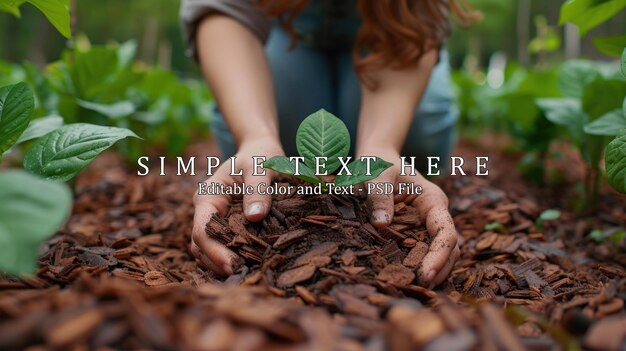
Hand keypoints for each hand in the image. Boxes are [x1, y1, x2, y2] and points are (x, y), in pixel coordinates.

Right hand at [191, 137, 283, 274]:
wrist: (261, 151)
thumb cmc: (260, 155)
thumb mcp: (260, 166)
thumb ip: (258, 189)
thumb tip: (256, 217)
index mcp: (208, 197)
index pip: (202, 230)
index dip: (214, 251)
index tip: (233, 266)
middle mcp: (207, 212)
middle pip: (200, 246)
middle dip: (217, 263)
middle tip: (242, 276)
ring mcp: (216, 221)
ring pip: (208, 250)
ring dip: (223, 264)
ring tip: (246, 275)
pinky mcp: (228, 227)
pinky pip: (224, 247)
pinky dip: (232, 258)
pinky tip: (250, 267)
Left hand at [357, 147, 459, 287]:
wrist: (377, 159)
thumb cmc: (378, 164)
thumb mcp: (376, 175)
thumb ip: (379, 196)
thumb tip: (381, 223)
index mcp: (432, 200)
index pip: (445, 232)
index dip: (440, 254)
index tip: (426, 273)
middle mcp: (435, 215)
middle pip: (450, 247)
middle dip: (440, 269)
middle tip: (421, 288)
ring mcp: (427, 224)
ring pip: (442, 252)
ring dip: (435, 271)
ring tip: (417, 289)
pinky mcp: (417, 232)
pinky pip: (425, 252)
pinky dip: (421, 266)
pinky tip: (408, 280)